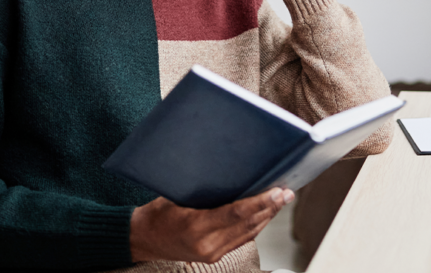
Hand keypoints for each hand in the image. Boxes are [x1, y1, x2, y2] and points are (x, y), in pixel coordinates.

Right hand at [130, 188, 294, 263]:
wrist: (143, 240)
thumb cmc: (156, 214)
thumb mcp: (175, 195)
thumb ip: (204, 189)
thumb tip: (233, 172)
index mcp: (195, 226)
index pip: (236, 213)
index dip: (260, 202)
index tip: (277, 191)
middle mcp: (207, 244)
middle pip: (248, 224)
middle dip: (271, 207)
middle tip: (287, 191)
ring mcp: (212, 253)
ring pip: (249, 233)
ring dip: (267, 216)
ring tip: (282, 199)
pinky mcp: (215, 256)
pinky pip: (242, 239)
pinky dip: (256, 225)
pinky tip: (265, 213)